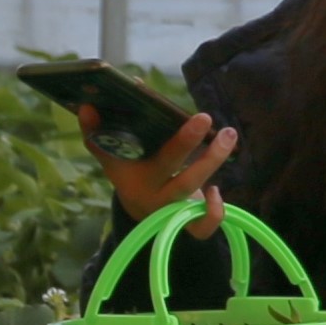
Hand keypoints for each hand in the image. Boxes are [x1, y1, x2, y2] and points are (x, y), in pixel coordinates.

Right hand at [84, 105, 231, 238]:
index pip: (127, 153)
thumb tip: (97, 100)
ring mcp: (171, 210)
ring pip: (191, 189)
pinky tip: (216, 190)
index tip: (140, 99)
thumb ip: (101, 132)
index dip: (129, 134)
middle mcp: (152, 194)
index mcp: (132, 176)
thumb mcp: (113, 156)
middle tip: (203, 116)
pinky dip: (214, 210)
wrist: (139, 210)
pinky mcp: (187, 222)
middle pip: (168, 171)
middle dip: (186, 143)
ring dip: (212, 161)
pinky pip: (203, 226)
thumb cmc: (131, 172)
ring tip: (228, 134)